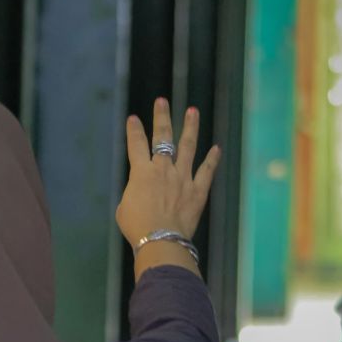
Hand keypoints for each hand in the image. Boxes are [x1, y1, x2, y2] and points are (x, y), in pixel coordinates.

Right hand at [115, 98, 221, 247]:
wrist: (161, 239)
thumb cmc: (137, 227)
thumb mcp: (125, 207)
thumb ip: (133, 192)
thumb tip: (140, 191)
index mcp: (141, 172)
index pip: (136, 144)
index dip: (134, 130)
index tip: (134, 119)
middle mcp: (163, 169)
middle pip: (162, 137)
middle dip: (161, 117)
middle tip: (162, 101)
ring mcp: (182, 178)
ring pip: (188, 146)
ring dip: (190, 127)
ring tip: (193, 111)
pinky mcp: (198, 190)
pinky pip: (206, 171)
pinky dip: (212, 159)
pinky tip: (216, 148)